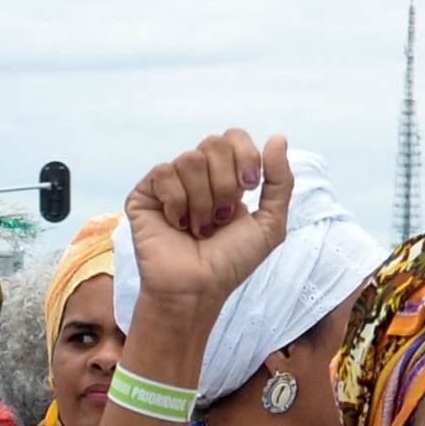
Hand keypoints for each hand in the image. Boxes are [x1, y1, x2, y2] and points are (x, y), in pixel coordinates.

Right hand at [121, 130, 295, 329]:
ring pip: (190, 159)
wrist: (198, 288)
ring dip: (202, 202)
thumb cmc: (230, 263)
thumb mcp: (270, 224)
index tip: (248, 189)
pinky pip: (164, 173)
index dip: (245, 157)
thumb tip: (278, 137)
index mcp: (224, 174)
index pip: (234, 137)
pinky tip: (177, 226)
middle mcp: (196, 173)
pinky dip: (177, 204)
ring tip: (199, 229)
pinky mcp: (144, 193)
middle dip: (224, 185)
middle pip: (214, 143)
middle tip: (221, 218)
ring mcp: (169, 182)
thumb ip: (280, 182)